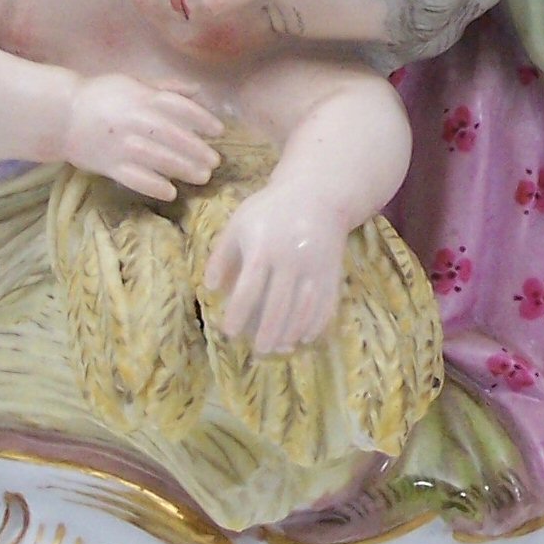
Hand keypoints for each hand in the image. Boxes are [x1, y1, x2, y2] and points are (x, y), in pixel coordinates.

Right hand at [63, 74, 222, 199]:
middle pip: (173, 136)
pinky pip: (134, 178)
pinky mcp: (109, 165)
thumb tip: (198, 90)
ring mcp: (122, 145)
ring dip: (183, 169)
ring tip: (202, 176)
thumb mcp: (132, 83)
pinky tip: (170, 192)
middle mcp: (134, 121)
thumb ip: (165, 88)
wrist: (61, 116)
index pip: (179, 108)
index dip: (202, 119)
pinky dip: (153, 186)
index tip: (219, 131)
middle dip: (197, 150)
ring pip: (158, 159)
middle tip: (216, 161)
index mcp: (142, 98)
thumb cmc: (102, 96)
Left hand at [202, 191, 348, 353]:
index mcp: (263, 247)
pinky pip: (327, 303)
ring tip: (279, 348)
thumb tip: (211, 288)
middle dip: (267, 333)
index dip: (238, 314)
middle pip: (278, 305)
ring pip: (304, 309)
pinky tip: (304, 336)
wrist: (319, 193)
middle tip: (258, 350)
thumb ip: (222, 255)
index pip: (249, 289)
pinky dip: (316, 324)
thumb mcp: (240, 223)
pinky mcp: (333, 271)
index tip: (229, 331)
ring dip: (291, 333)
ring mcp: (315, 266)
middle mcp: (291, 259)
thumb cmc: (272, 210)